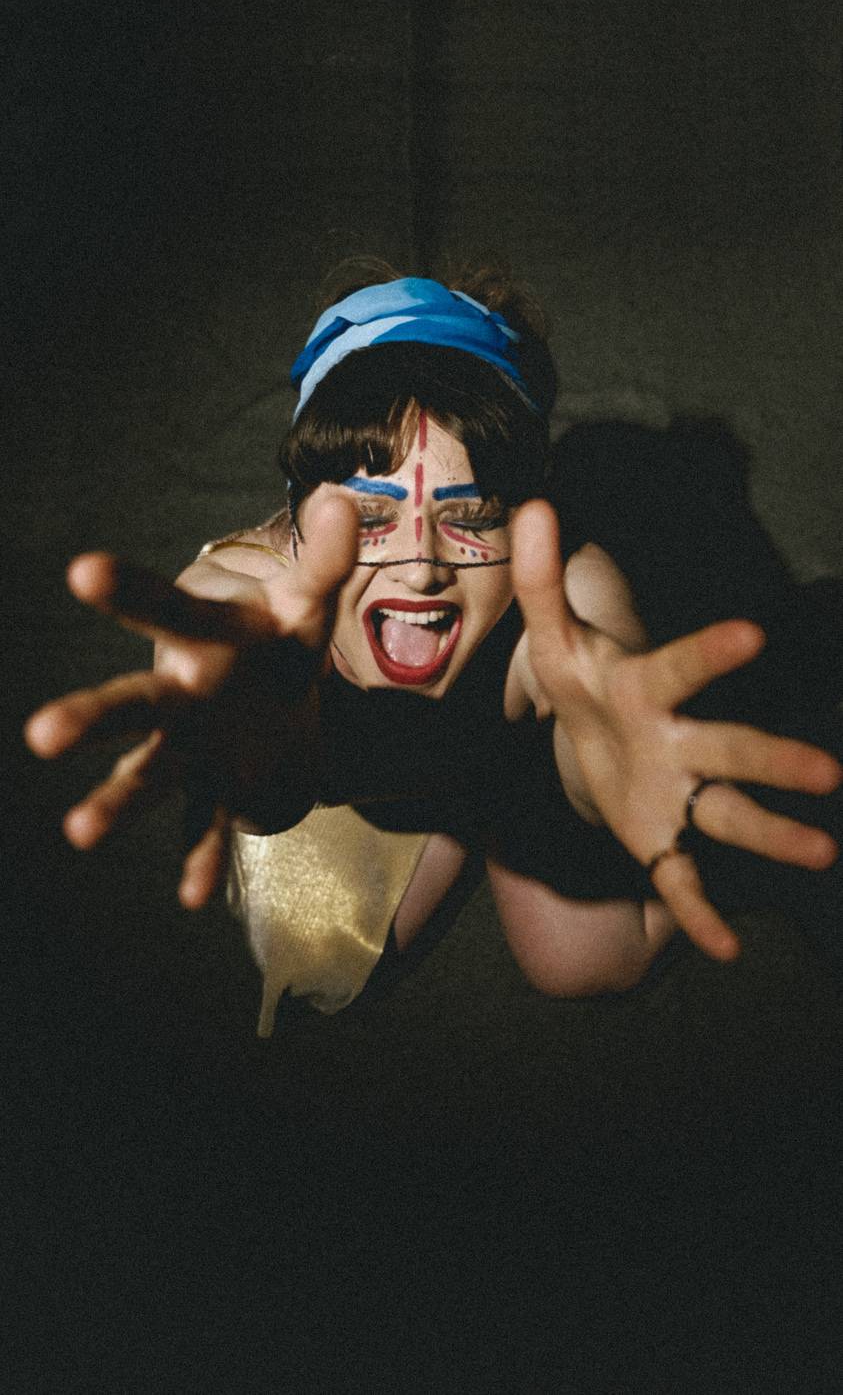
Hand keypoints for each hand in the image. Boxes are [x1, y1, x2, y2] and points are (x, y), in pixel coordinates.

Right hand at [24, 492, 358, 908]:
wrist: (275, 694)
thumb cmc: (279, 636)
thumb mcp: (309, 597)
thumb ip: (324, 557)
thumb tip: (339, 501)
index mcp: (202, 636)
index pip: (163, 608)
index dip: (127, 589)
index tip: (82, 569)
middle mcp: (181, 694)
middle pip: (131, 705)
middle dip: (90, 717)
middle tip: (42, 734)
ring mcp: (193, 747)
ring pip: (150, 773)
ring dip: (118, 800)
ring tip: (80, 831)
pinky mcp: (218, 787)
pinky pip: (206, 824)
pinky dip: (201, 858)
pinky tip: (194, 895)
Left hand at [512, 501, 841, 960]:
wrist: (590, 735)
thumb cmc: (582, 678)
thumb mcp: (551, 635)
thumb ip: (541, 577)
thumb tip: (530, 504)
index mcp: (648, 688)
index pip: (682, 667)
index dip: (711, 653)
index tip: (755, 634)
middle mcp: (678, 742)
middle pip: (729, 752)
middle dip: (774, 761)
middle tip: (830, 774)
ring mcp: (677, 794)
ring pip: (728, 815)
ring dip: (771, 833)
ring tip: (823, 852)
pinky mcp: (660, 839)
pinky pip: (682, 879)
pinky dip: (700, 914)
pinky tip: (726, 950)